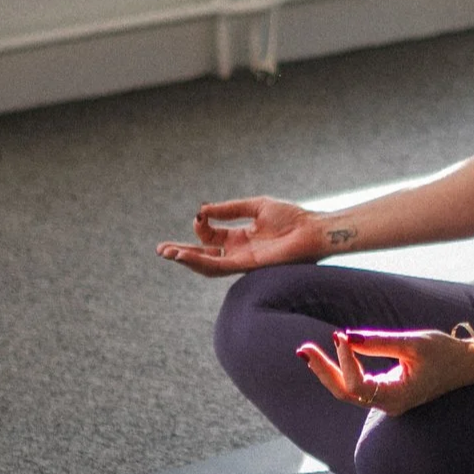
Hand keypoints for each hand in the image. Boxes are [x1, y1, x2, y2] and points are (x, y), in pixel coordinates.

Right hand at [157, 196, 333, 275]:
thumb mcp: (255, 206)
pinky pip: (219, 266)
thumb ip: (230, 209)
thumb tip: (203, 209)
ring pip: (207, 264)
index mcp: (240, 238)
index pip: (211, 236)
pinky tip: (186, 255)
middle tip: (160, 249)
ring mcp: (242, 261)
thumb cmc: (291, 217)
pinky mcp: (247, 266)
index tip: (199, 213)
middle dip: (181, 252)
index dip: (201, 226)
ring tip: (167, 253)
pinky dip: (201, 261)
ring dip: (186, 259)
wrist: (312, 230)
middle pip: (204, 254)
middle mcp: (238, 252)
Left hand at [296, 328, 473, 415]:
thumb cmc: (444, 352)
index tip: (340, 336)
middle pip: (345, 392)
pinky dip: (340, 370)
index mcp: (397, 397)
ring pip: (347, 391)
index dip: (344, 361)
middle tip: (302, 349)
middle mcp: (388, 404)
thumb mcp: (414, 343)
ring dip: (327, 371)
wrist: (466, 365)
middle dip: (322, 370)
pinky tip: (326, 356)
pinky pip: (356, 386)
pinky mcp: (386, 392)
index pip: (357, 385)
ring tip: (306, 351)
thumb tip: (345, 337)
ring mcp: (386, 400)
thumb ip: (379, 342)